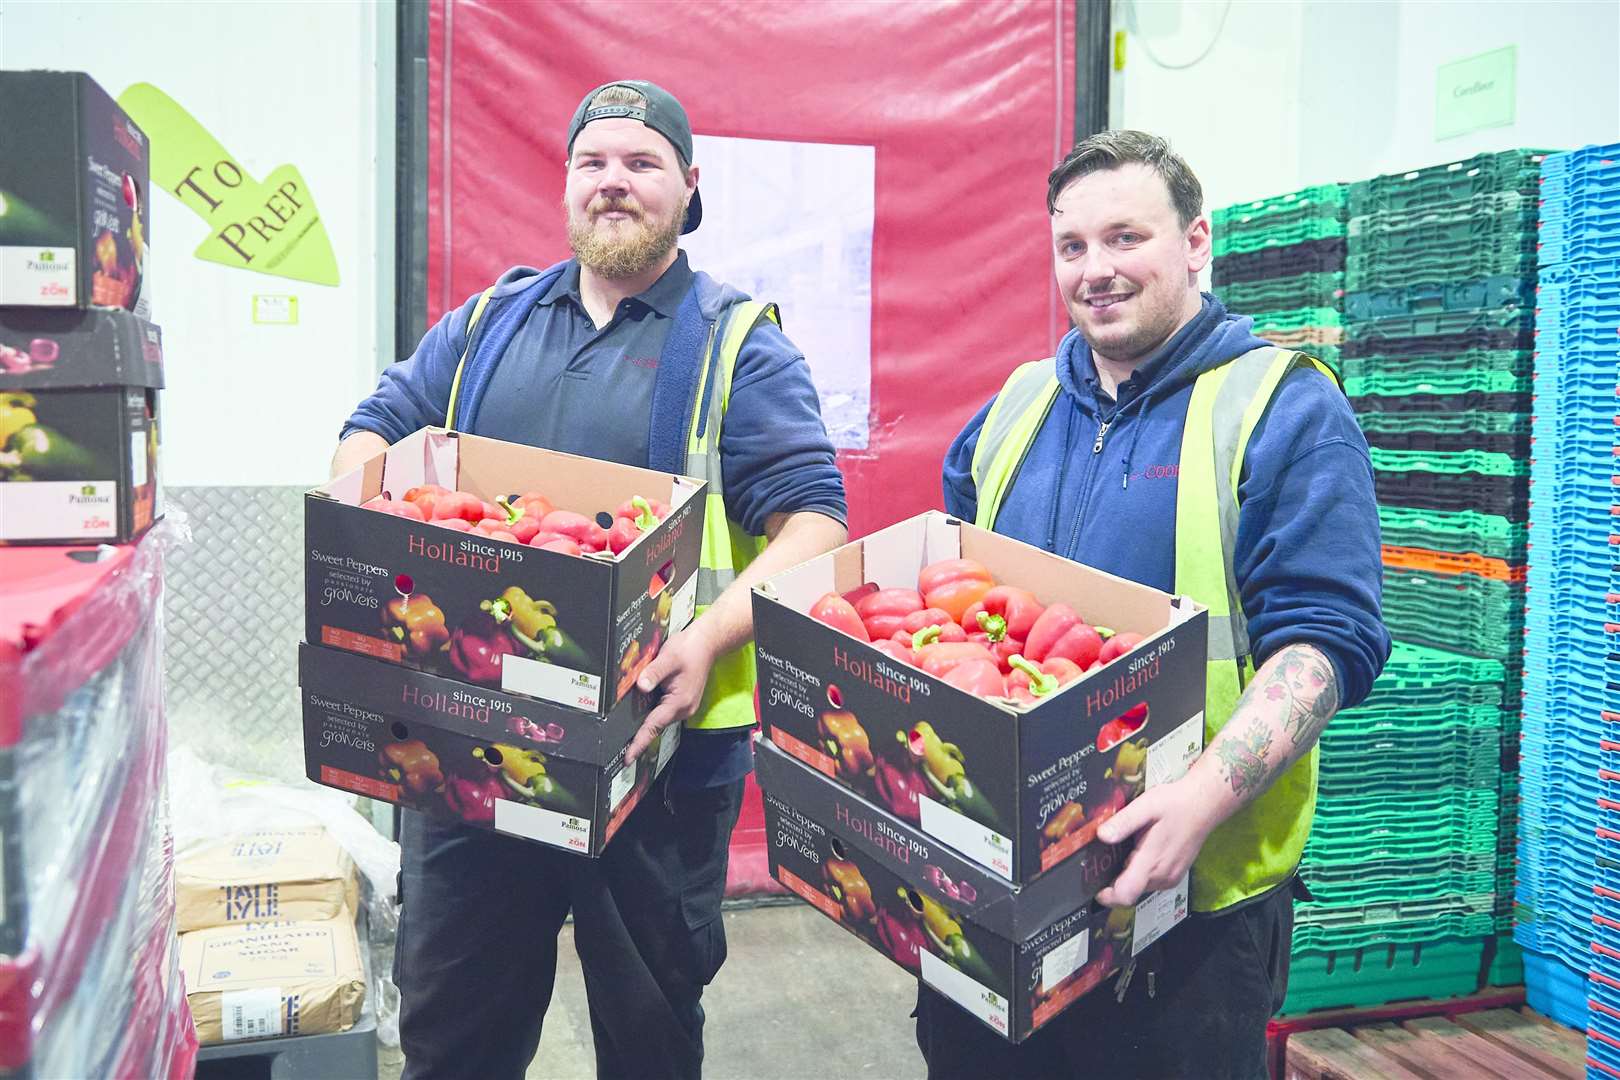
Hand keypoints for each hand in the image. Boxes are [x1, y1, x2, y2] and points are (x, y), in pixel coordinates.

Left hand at [624, 625, 718, 763]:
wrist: (707, 644)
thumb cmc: (690, 649)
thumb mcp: (669, 658)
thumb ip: (653, 672)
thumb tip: (640, 685)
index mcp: (679, 702)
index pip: (654, 727)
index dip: (639, 743)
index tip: (628, 758)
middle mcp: (683, 708)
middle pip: (655, 725)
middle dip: (638, 735)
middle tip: (617, 744)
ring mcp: (683, 706)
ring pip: (658, 718)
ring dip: (644, 722)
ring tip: (625, 729)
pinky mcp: (682, 701)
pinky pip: (663, 711)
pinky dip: (651, 711)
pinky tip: (640, 706)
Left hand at [1094, 776, 1219, 907]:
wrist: (1203, 805)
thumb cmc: (1176, 804)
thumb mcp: (1145, 806)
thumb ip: (1123, 823)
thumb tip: (1102, 836)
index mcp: (1152, 862)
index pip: (1126, 894)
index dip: (1108, 896)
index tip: (1096, 887)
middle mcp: (1162, 876)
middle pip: (1130, 892)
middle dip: (1115, 880)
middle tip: (1107, 858)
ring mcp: (1170, 877)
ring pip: (1141, 887)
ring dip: (1129, 875)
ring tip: (1127, 850)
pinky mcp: (1175, 875)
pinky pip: (1152, 882)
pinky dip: (1141, 872)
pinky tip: (1141, 851)